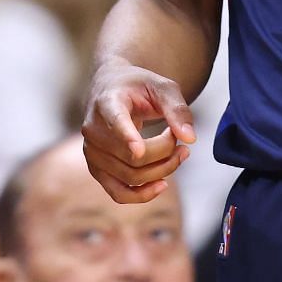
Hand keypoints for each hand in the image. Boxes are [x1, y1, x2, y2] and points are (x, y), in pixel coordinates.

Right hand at [81, 62, 196, 203]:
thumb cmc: (138, 86)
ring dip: (162, 170)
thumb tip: (190, 138)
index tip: (139, 151)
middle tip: (183, 143)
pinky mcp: (96, 169)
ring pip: (130, 176)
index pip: (115, 121)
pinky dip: (142, 194)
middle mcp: (93, 128)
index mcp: (107, 101)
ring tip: (178, 155)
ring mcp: (92, 152)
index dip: (126, 136)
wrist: (111, 89)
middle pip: (133, 156)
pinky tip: (162, 184)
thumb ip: (177, 109)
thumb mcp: (162, 87)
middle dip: (166, 153)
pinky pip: (119, 193)